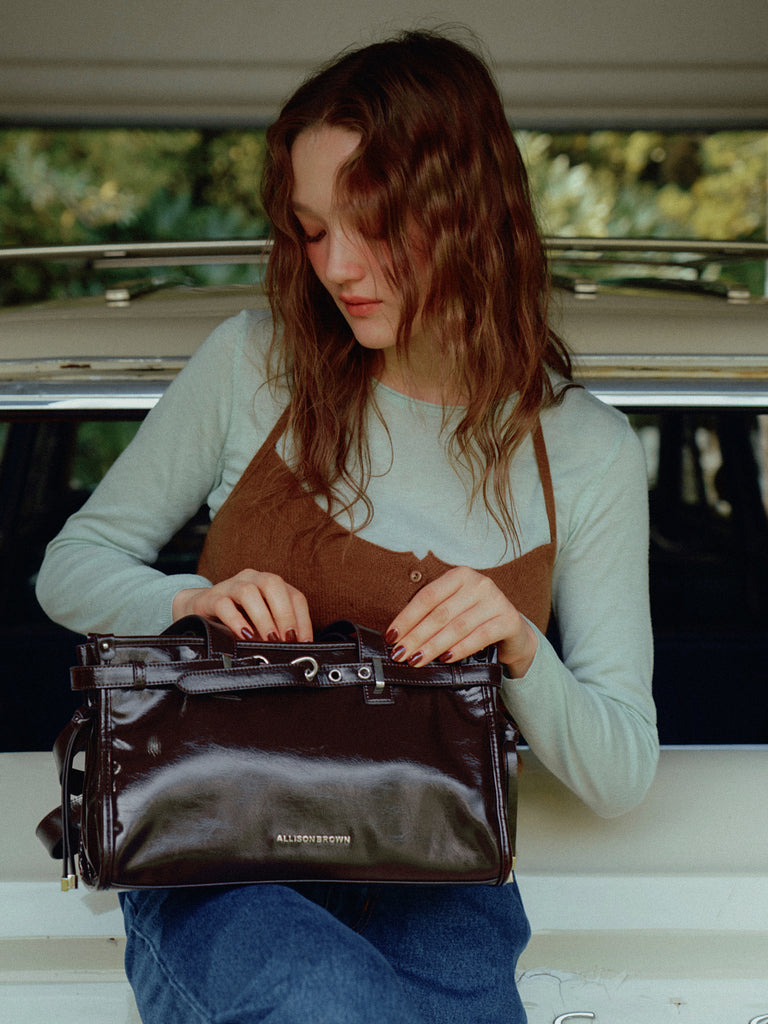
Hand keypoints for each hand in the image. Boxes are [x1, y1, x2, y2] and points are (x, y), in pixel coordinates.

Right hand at [172, 569, 312, 642]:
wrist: (197, 610)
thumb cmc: (236, 619)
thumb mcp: (261, 624)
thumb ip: (277, 631)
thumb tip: (296, 649)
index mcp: (270, 584)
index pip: (294, 596)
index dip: (302, 619)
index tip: (304, 642)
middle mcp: (252, 579)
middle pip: (273, 584)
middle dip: (284, 614)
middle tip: (286, 639)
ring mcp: (230, 585)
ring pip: (249, 592)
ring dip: (263, 618)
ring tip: (268, 639)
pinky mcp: (211, 597)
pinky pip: (224, 604)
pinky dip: (236, 621)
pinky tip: (244, 636)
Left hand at [385, 566, 537, 677]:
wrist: (512, 630)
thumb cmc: (475, 619)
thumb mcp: (453, 608)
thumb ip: (432, 615)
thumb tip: (398, 635)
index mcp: (460, 575)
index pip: (427, 596)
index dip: (407, 617)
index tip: (391, 636)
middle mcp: (479, 583)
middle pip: (440, 613)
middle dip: (416, 636)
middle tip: (400, 653)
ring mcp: (496, 600)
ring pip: (458, 626)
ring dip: (433, 645)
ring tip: (417, 659)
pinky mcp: (509, 620)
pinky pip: (480, 636)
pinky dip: (460, 649)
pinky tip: (445, 659)